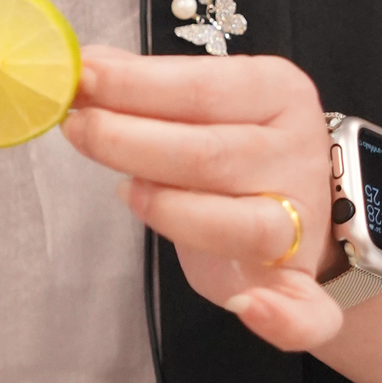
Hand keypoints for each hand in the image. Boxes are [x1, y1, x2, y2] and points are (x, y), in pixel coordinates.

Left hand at [61, 48, 345, 349]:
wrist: (304, 209)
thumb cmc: (234, 148)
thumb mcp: (202, 103)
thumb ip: (151, 85)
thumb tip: (88, 64)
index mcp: (276, 93)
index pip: (201, 86)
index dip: (134, 85)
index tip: (81, 78)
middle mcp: (294, 152)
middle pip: (207, 153)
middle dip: (129, 142)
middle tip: (76, 129)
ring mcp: (301, 222)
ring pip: (239, 224)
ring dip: (172, 211)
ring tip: (124, 193)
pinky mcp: (297, 284)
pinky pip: (305, 310)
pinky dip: (282, 318)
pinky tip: (248, 308)